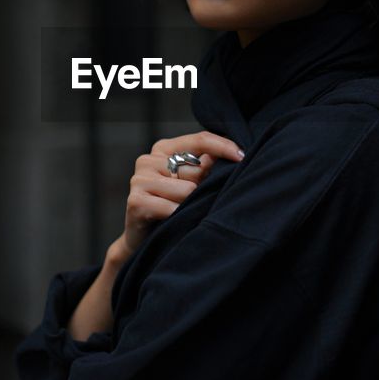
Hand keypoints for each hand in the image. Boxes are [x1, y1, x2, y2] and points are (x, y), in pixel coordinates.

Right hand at [120, 131, 242, 256]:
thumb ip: (203, 167)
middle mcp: (148, 160)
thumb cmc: (171, 207)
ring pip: (187, 190)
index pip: (199, 140)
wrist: (142, 240)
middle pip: (195, 170)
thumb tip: (226, 155)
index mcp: (163, 149)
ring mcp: (139, 179)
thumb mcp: (189, 182)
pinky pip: (173, 208)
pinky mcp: (136, 201)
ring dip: (190, 205)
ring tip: (181, 212)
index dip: (223, 146)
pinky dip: (179, 216)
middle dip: (202, 187)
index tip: (243, 156)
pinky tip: (173, 221)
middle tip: (194, 202)